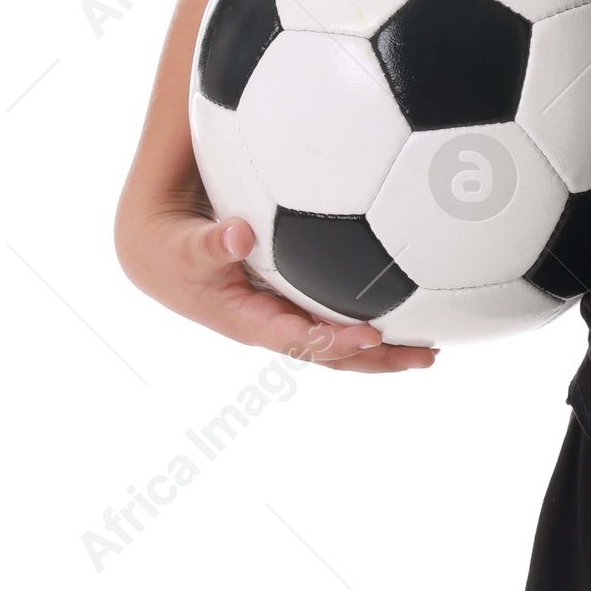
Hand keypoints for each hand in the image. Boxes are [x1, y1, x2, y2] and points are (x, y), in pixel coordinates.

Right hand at [116, 197, 435, 372]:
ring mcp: (285, 317)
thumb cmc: (173, 249)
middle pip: (333, 352)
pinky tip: (409, 304)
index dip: (335, 341)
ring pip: (340, 340)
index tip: (373, 336)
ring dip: (384, 348)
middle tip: (427, 354)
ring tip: (431, 346)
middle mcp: (274, 325)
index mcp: (249, 321)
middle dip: (379, 358)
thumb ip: (210, 243)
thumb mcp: (184, 248)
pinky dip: (368, 319)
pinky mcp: (292, 302)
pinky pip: (335, 316)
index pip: (299, 339)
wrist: (159, 254)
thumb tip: (239, 232)